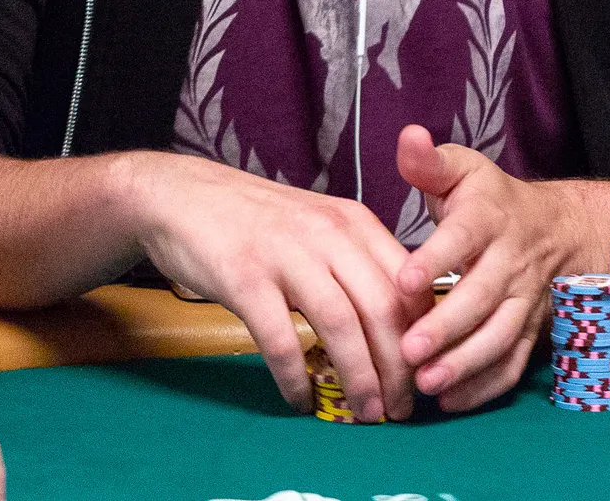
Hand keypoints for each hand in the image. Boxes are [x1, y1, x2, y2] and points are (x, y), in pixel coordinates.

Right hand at [126, 151, 432, 421]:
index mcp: (353, 221)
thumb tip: (399, 323)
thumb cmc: (257, 220)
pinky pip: (280, 338)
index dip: (423, 335)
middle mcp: (327, 233)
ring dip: (359, 378)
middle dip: (398, 368)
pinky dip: (295, 376)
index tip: (425, 374)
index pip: (407, 284)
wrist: (183, 195)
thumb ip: (357, 263)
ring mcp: (285, 253)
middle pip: (381, 308)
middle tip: (400, 409)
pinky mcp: (244, 277)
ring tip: (366, 414)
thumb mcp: (319, 226)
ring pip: (340, 325)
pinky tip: (300, 400)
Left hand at [393, 125, 577, 411]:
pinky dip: (486, 386)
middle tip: (408, 350)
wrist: (555, 228)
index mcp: (488, 216)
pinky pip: (513, 362)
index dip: (436, 258)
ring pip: (500, 336)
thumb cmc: (488, 199)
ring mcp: (524, 299)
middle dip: (447, 326)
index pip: (463, 237)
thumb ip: (429, 162)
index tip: (404, 281)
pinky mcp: (530, 330)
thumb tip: (408, 137)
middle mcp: (510, 260)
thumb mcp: (461, 170)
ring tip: (426, 383)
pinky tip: (450, 401)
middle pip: (483, 297)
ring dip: (465, 363)